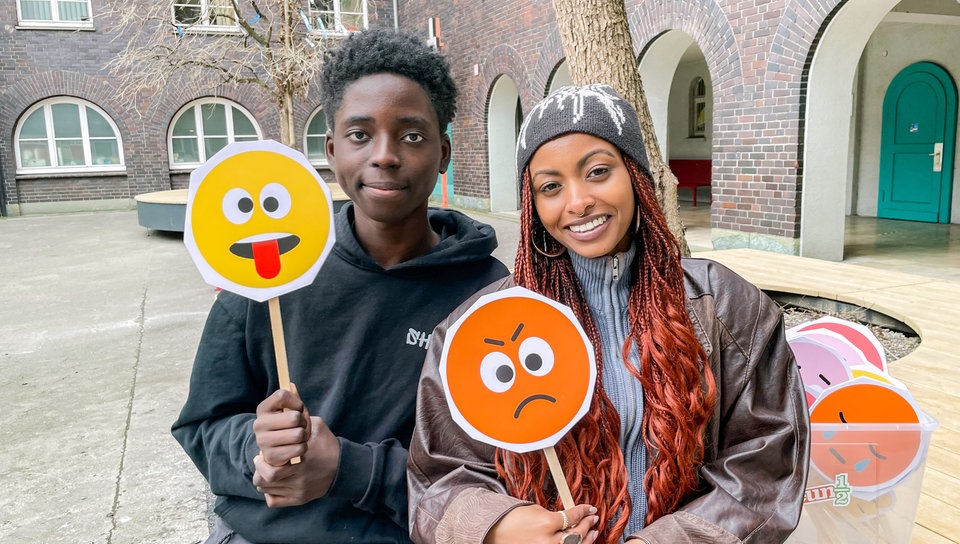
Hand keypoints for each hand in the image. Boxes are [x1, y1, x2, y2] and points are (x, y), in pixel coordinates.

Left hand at [251, 388, 340, 506]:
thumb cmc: (328, 445)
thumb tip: (289, 394)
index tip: (261, 454)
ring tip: (267, 470)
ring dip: (264, 480)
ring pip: (268, 490)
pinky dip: (271, 494)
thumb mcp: (316, 426)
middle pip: (266, 480)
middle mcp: (299, 479)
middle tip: (261, 462)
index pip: (270, 467)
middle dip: (260, 471)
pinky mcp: (299, 499)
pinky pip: (274, 501)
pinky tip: (275, 483)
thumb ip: (301, 414)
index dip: (262, 461)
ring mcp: (298, 491)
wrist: (345, 468)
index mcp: (300, 460)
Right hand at [484, 503, 598, 543]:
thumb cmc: (512, 518)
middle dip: (587, 525)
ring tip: (593, 531)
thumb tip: (571, 519)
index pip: (572, 517)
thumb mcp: (536, 510)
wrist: (495, 531)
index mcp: (547, 523)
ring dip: (586, 539)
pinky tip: (581, 542)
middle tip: (593, 518)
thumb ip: (555, 516)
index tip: (589, 508)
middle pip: (577, 534)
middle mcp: (549, 541)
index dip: (583, 511)